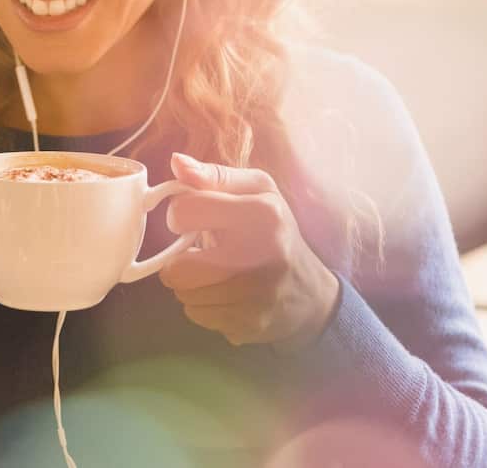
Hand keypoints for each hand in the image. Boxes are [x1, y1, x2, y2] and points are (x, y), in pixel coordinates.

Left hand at [160, 153, 339, 349]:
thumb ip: (213, 176)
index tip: (194, 217)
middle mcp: (262, 256)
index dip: (180, 214)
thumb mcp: (256, 191)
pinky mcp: (250, 324)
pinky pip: (198, 315)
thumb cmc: (275, 232)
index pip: (185, 211)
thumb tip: (176, 162)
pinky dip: (203, 305)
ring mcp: (257, 296)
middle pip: (177, 269)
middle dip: (179, 261)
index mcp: (263, 213)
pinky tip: (224, 294)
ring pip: (184, 294)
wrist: (310, 292)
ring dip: (190, 285)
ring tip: (214, 273)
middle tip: (199, 253)